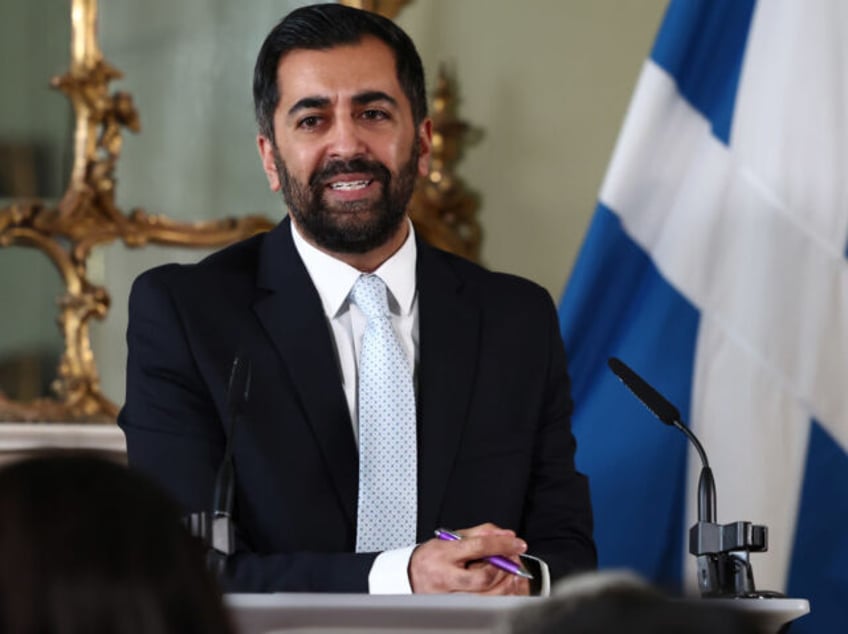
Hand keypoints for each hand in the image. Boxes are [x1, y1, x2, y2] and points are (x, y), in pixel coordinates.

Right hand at [409, 523, 530, 594]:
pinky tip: (505, 586)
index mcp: (444, 555)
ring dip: (506, 583)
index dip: (502, 545)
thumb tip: (506, 535)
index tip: (517, 543)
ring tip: (511, 572)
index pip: (478, 547)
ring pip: (487, 596)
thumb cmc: (433, 557)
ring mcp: (450, 597)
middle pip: (484, 577)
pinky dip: (501, 596)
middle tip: (514, 559)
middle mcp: (446, 578)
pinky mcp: (456, 609)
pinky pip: (485, 606)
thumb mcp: (452, 538)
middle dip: (505, 568)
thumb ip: (480, 533)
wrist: (410, 576)